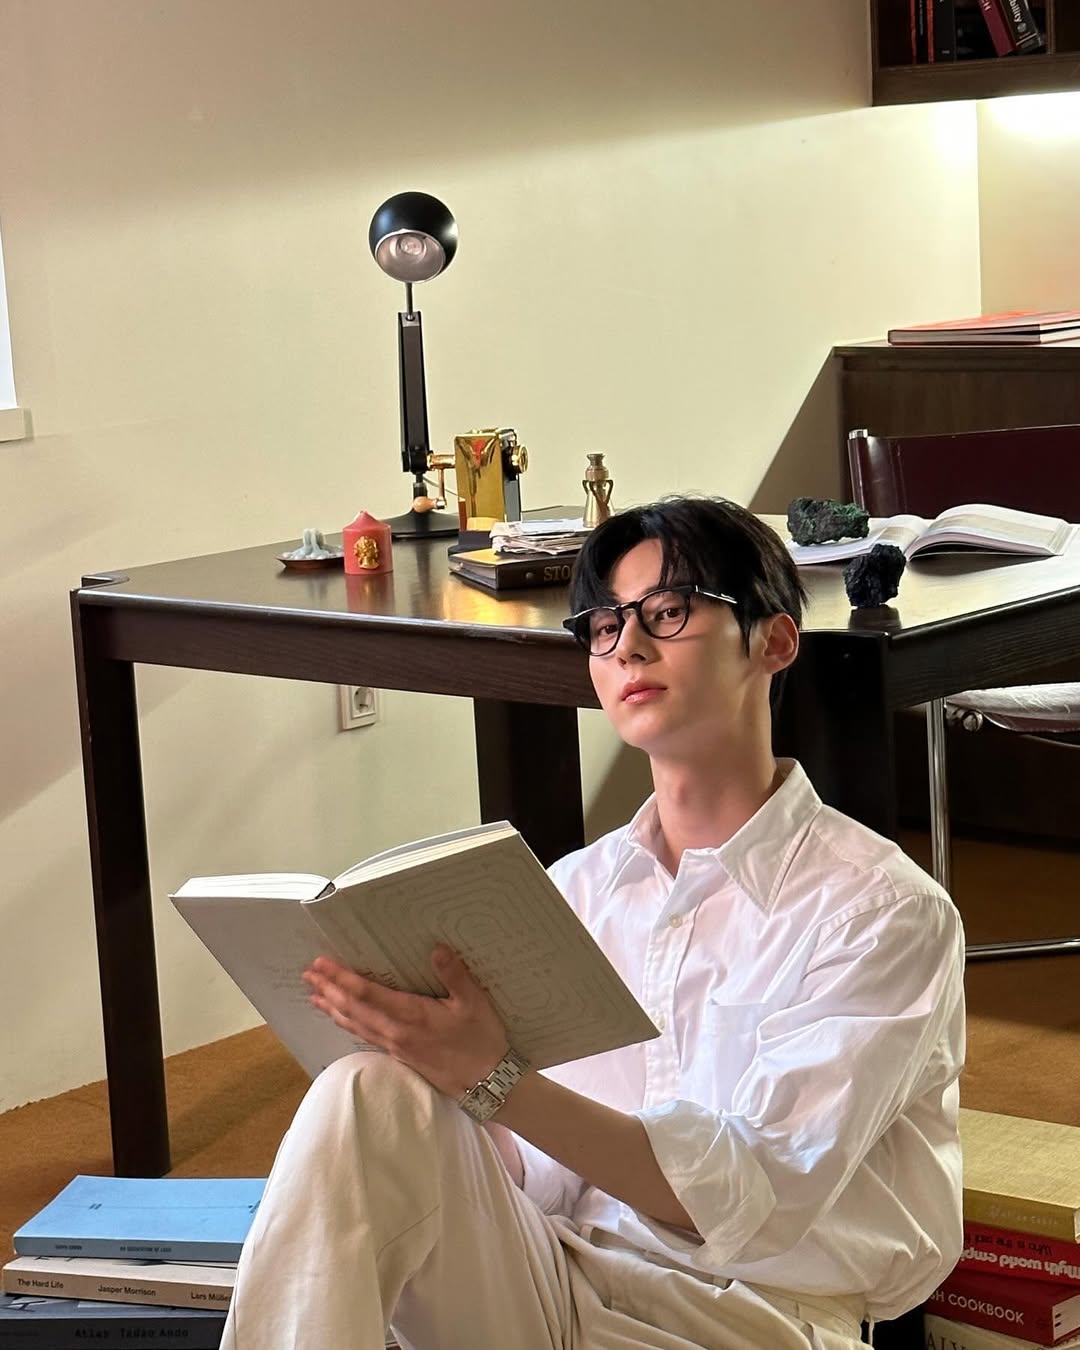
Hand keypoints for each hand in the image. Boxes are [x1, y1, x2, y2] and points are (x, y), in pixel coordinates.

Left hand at [302, 945, 510, 1099]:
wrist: (488, 1083)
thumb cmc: (482, 1041)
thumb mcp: (474, 1003)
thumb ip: (454, 975)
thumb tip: (436, 948)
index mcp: (411, 1016)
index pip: (366, 994)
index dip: (341, 978)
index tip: (322, 964)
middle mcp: (396, 1033)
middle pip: (353, 1009)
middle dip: (329, 990)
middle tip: (308, 974)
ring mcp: (395, 1046)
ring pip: (355, 1025)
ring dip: (333, 1008)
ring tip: (315, 995)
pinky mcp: (400, 1056)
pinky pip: (365, 1036)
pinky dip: (348, 1024)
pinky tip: (342, 1019)